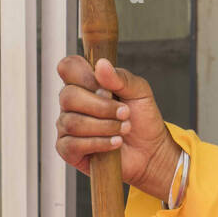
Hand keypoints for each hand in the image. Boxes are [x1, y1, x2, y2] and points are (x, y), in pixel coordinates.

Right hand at [55, 56, 181, 201]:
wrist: (150, 150)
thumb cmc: (142, 120)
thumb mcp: (140, 92)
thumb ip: (121, 78)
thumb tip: (101, 65)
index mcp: (86, 84)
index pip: (68, 68)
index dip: (82, 74)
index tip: (104, 86)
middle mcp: (72, 104)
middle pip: (68, 96)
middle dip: (102, 107)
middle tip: (124, 113)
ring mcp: (67, 126)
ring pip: (73, 122)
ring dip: (105, 126)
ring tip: (123, 128)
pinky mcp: (68, 150)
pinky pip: (73, 144)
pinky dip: (99, 143)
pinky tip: (115, 142)